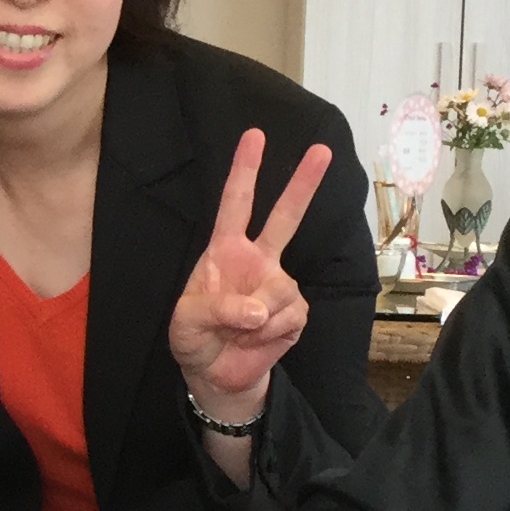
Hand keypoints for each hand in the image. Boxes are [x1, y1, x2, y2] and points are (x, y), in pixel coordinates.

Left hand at [170, 128, 335, 419]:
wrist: (215, 374)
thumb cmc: (195, 337)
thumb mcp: (187, 320)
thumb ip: (218, 309)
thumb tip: (258, 309)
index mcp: (225, 250)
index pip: (236, 204)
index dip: (244, 170)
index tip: (254, 136)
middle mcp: (258, 260)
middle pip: (285, 216)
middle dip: (304, 183)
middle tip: (322, 149)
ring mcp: (279, 285)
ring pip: (280, 291)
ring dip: (256, 319)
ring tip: (237, 331)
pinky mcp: (295, 313)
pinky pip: (288, 317)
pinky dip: (269, 333)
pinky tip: (256, 338)